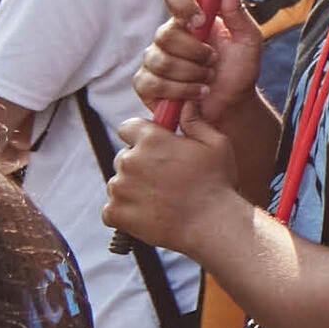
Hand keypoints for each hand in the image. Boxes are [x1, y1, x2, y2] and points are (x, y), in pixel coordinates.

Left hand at [104, 114, 246, 252]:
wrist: (211, 223)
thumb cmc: (217, 182)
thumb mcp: (216, 143)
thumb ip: (194, 121)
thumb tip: (184, 104)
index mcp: (151, 140)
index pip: (128, 127)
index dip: (140, 135)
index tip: (154, 146)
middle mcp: (130, 160)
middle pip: (124, 156)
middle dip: (139, 164)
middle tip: (164, 178)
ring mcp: (120, 188)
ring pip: (119, 183)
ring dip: (132, 188)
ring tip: (160, 198)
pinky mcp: (116, 213)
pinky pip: (112, 208)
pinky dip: (125, 212)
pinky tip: (148, 213)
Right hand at [134, 0, 264, 125]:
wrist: (232, 106)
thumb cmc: (240, 71)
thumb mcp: (248, 41)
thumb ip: (238, 12)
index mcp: (191, 19)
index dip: (183, 4)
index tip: (201, 20)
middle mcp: (168, 35)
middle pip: (166, 34)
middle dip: (196, 53)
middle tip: (214, 62)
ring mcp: (154, 59)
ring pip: (161, 61)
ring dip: (192, 74)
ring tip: (208, 79)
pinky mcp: (146, 83)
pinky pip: (153, 83)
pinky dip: (180, 91)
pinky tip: (196, 94)